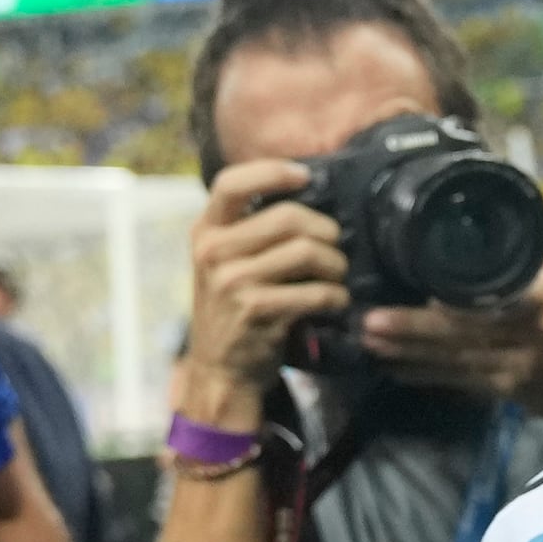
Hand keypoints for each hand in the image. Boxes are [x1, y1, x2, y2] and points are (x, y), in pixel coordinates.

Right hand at [171, 159, 350, 424]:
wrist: (219, 370)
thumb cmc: (231, 310)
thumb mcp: (222, 264)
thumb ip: (248, 231)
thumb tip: (306, 195)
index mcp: (205, 233)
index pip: (231, 183)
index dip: (272, 171)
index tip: (304, 176)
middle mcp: (213, 253)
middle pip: (287, 217)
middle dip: (325, 230)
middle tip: (335, 246)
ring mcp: (233, 283)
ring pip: (306, 252)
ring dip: (335, 265)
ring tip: (337, 277)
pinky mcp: (257, 312)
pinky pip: (315, 292)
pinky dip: (335, 296)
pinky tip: (335, 302)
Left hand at [361, 254, 542, 428]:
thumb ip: (525, 258)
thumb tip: (488, 229)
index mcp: (541, 299)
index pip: (495, 294)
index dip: (456, 296)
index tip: (421, 285)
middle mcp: (522, 335)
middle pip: (458, 332)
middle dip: (411, 329)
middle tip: (370, 322)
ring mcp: (509, 368)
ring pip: (448, 360)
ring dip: (406, 352)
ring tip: (369, 342)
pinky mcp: (499, 391)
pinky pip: (453, 382)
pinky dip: (421, 375)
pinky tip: (393, 368)